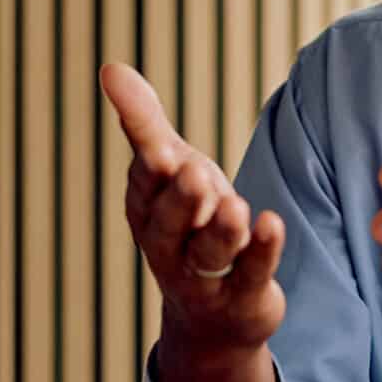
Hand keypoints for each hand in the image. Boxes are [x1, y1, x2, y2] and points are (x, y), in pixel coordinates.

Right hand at [100, 64, 285, 381]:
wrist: (214, 314)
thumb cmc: (187, 224)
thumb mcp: (169, 170)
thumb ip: (143, 122)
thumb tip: (110, 67)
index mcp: (146, 211)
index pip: (144, 187)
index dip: (151, 171)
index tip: (158, 149)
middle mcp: (168, 247)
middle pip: (169, 225)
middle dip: (181, 200)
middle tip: (194, 172)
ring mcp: (205, 277)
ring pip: (210, 253)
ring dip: (222, 229)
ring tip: (236, 206)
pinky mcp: (244, 296)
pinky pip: (252, 273)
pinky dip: (263, 250)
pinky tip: (272, 222)